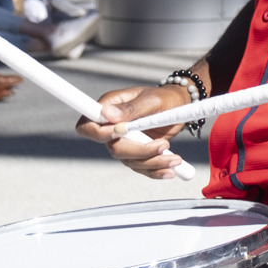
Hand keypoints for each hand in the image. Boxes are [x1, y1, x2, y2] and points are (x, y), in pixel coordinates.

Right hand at [76, 81, 194, 180]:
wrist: (179, 105)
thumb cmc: (164, 97)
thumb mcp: (151, 100)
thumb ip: (131, 108)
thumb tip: (107, 114)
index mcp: (109, 108)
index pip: (88, 126)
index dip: (98, 134)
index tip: (119, 132)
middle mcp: (112, 127)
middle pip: (113, 149)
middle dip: (139, 152)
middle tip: (164, 145)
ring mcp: (123, 142)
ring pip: (129, 161)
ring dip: (153, 163)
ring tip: (175, 159)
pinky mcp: (136, 153)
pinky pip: (141, 167)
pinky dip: (156, 170)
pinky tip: (171, 170)